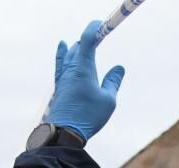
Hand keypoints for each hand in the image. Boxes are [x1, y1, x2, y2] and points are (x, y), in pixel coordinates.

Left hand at [43, 20, 125, 141]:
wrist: (64, 132)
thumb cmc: (88, 116)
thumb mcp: (108, 100)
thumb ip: (113, 81)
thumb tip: (119, 67)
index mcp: (83, 67)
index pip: (87, 39)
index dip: (95, 28)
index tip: (102, 24)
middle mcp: (71, 68)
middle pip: (79, 45)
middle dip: (90, 39)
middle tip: (101, 36)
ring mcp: (63, 76)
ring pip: (70, 53)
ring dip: (80, 46)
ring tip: (87, 43)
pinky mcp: (60, 84)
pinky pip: (61, 62)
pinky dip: (64, 52)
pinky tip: (63, 46)